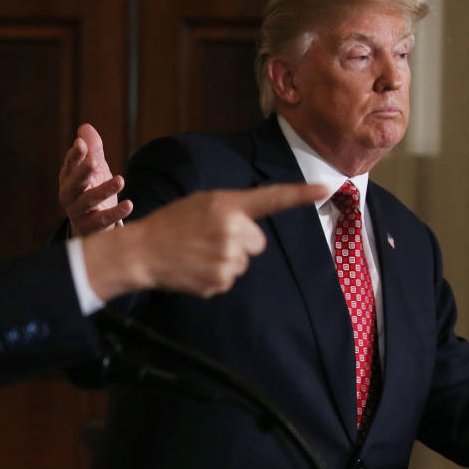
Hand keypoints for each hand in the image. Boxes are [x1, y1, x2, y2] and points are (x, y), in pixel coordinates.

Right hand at [59, 124, 132, 236]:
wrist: (91, 225)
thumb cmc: (92, 190)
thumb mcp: (94, 169)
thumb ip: (92, 150)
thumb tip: (85, 128)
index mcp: (68, 178)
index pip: (70, 165)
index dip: (75, 155)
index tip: (81, 144)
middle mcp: (69, 195)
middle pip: (74, 183)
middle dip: (82, 172)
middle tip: (94, 161)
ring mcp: (77, 212)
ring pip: (88, 201)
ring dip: (104, 190)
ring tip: (120, 180)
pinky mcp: (90, 227)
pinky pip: (102, 220)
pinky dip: (115, 213)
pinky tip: (129, 204)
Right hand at [82, 183, 327, 299]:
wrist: (141, 252)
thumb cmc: (170, 225)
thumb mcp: (200, 204)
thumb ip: (230, 209)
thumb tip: (251, 229)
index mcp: (226, 204)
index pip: (271, 198)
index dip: (300, 194)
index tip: (327, 187)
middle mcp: (231, 229)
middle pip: (257, 242)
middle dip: (240, 243)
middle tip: (208, 240)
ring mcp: (227, 257)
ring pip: (243, 263)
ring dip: (225, 260)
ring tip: (196, 254)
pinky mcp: (219, 281)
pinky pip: (229, 280)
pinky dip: (214, 277)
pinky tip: (194, 268)